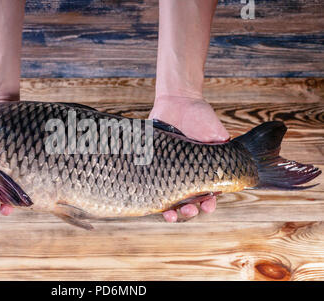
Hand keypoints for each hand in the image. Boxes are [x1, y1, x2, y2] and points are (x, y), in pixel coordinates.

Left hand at [149, 95, 229, 221]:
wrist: (178, 101)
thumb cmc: (201, 117)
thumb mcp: (217, 134)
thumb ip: (225, 152)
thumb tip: (238, 171)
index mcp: (202, 172)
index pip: (207, 195)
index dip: (208, 205)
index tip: (207, 206)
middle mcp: (184, 175)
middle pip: (187, 202)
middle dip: (188, 211)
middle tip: (187, 210)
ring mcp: (167, 171)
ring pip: (167, 198)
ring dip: (170, 210)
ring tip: (170, 214)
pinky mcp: (151, 165)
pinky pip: (149, 183)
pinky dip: (149, 194)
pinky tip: (150, 200)